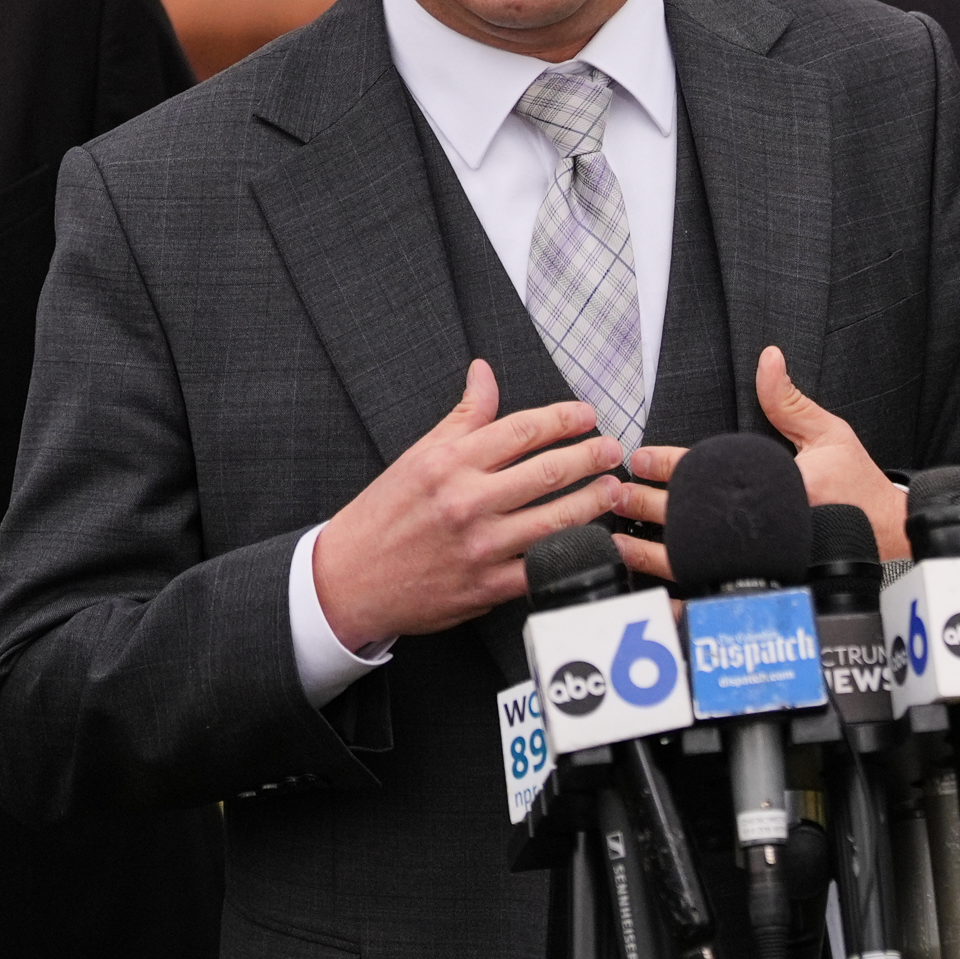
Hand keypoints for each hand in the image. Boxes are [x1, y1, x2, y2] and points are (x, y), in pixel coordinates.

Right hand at [310, 360, 626, 649]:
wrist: (346, 581)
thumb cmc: (384, 516)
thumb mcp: (417, 456)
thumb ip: (462, 416)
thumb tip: (484, 371)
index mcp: (448, 464)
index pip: (521, 430)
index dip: (564, 419)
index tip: (588, 415)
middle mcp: (466, 502)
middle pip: (547, 471)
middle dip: (590, 456)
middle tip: (612, 449)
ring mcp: (479, 547)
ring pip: (555, 519)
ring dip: (594, 501)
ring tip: (613, 488)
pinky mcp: (486, 587)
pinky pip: (543, 567)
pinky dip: (575, 551)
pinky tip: (594, 538)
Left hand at [601, 349, 907, 578]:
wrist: (885, 536)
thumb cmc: (858, 486)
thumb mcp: (830, 435)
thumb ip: (790, 402)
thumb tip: (768, 358)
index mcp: (779, 487)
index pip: (709, 473)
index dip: (669, 465)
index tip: (639, 457)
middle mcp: (765, 528)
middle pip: (691, 517)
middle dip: (646, 505)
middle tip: (612, 494)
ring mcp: (760, 561)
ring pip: (692, 560)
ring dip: (649, 551)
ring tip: (616, 540)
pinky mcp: (761, 585)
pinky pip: (709, 593)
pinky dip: (677, 591)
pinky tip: (651, 584)